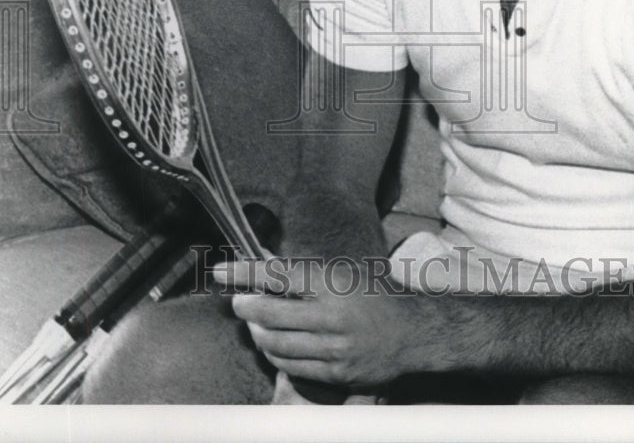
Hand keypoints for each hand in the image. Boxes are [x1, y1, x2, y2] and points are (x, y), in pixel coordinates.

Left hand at [213, 256, 417, 388]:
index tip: (221, 271)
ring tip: (256, 323)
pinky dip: (275, 354)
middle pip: (269, 313)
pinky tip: (274, 344)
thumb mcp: (342, 272)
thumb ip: (302, 272)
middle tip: (239, 300)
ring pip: (275, 344)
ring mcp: (334, 348)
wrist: (412, 332)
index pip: (279, 275)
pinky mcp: (336, 373)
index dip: (245, 272)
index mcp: (334, 283)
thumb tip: (262, 262)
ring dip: (257, 332)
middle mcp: (333, 316)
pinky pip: (290, 366)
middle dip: (245, 306)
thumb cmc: (375, 294)